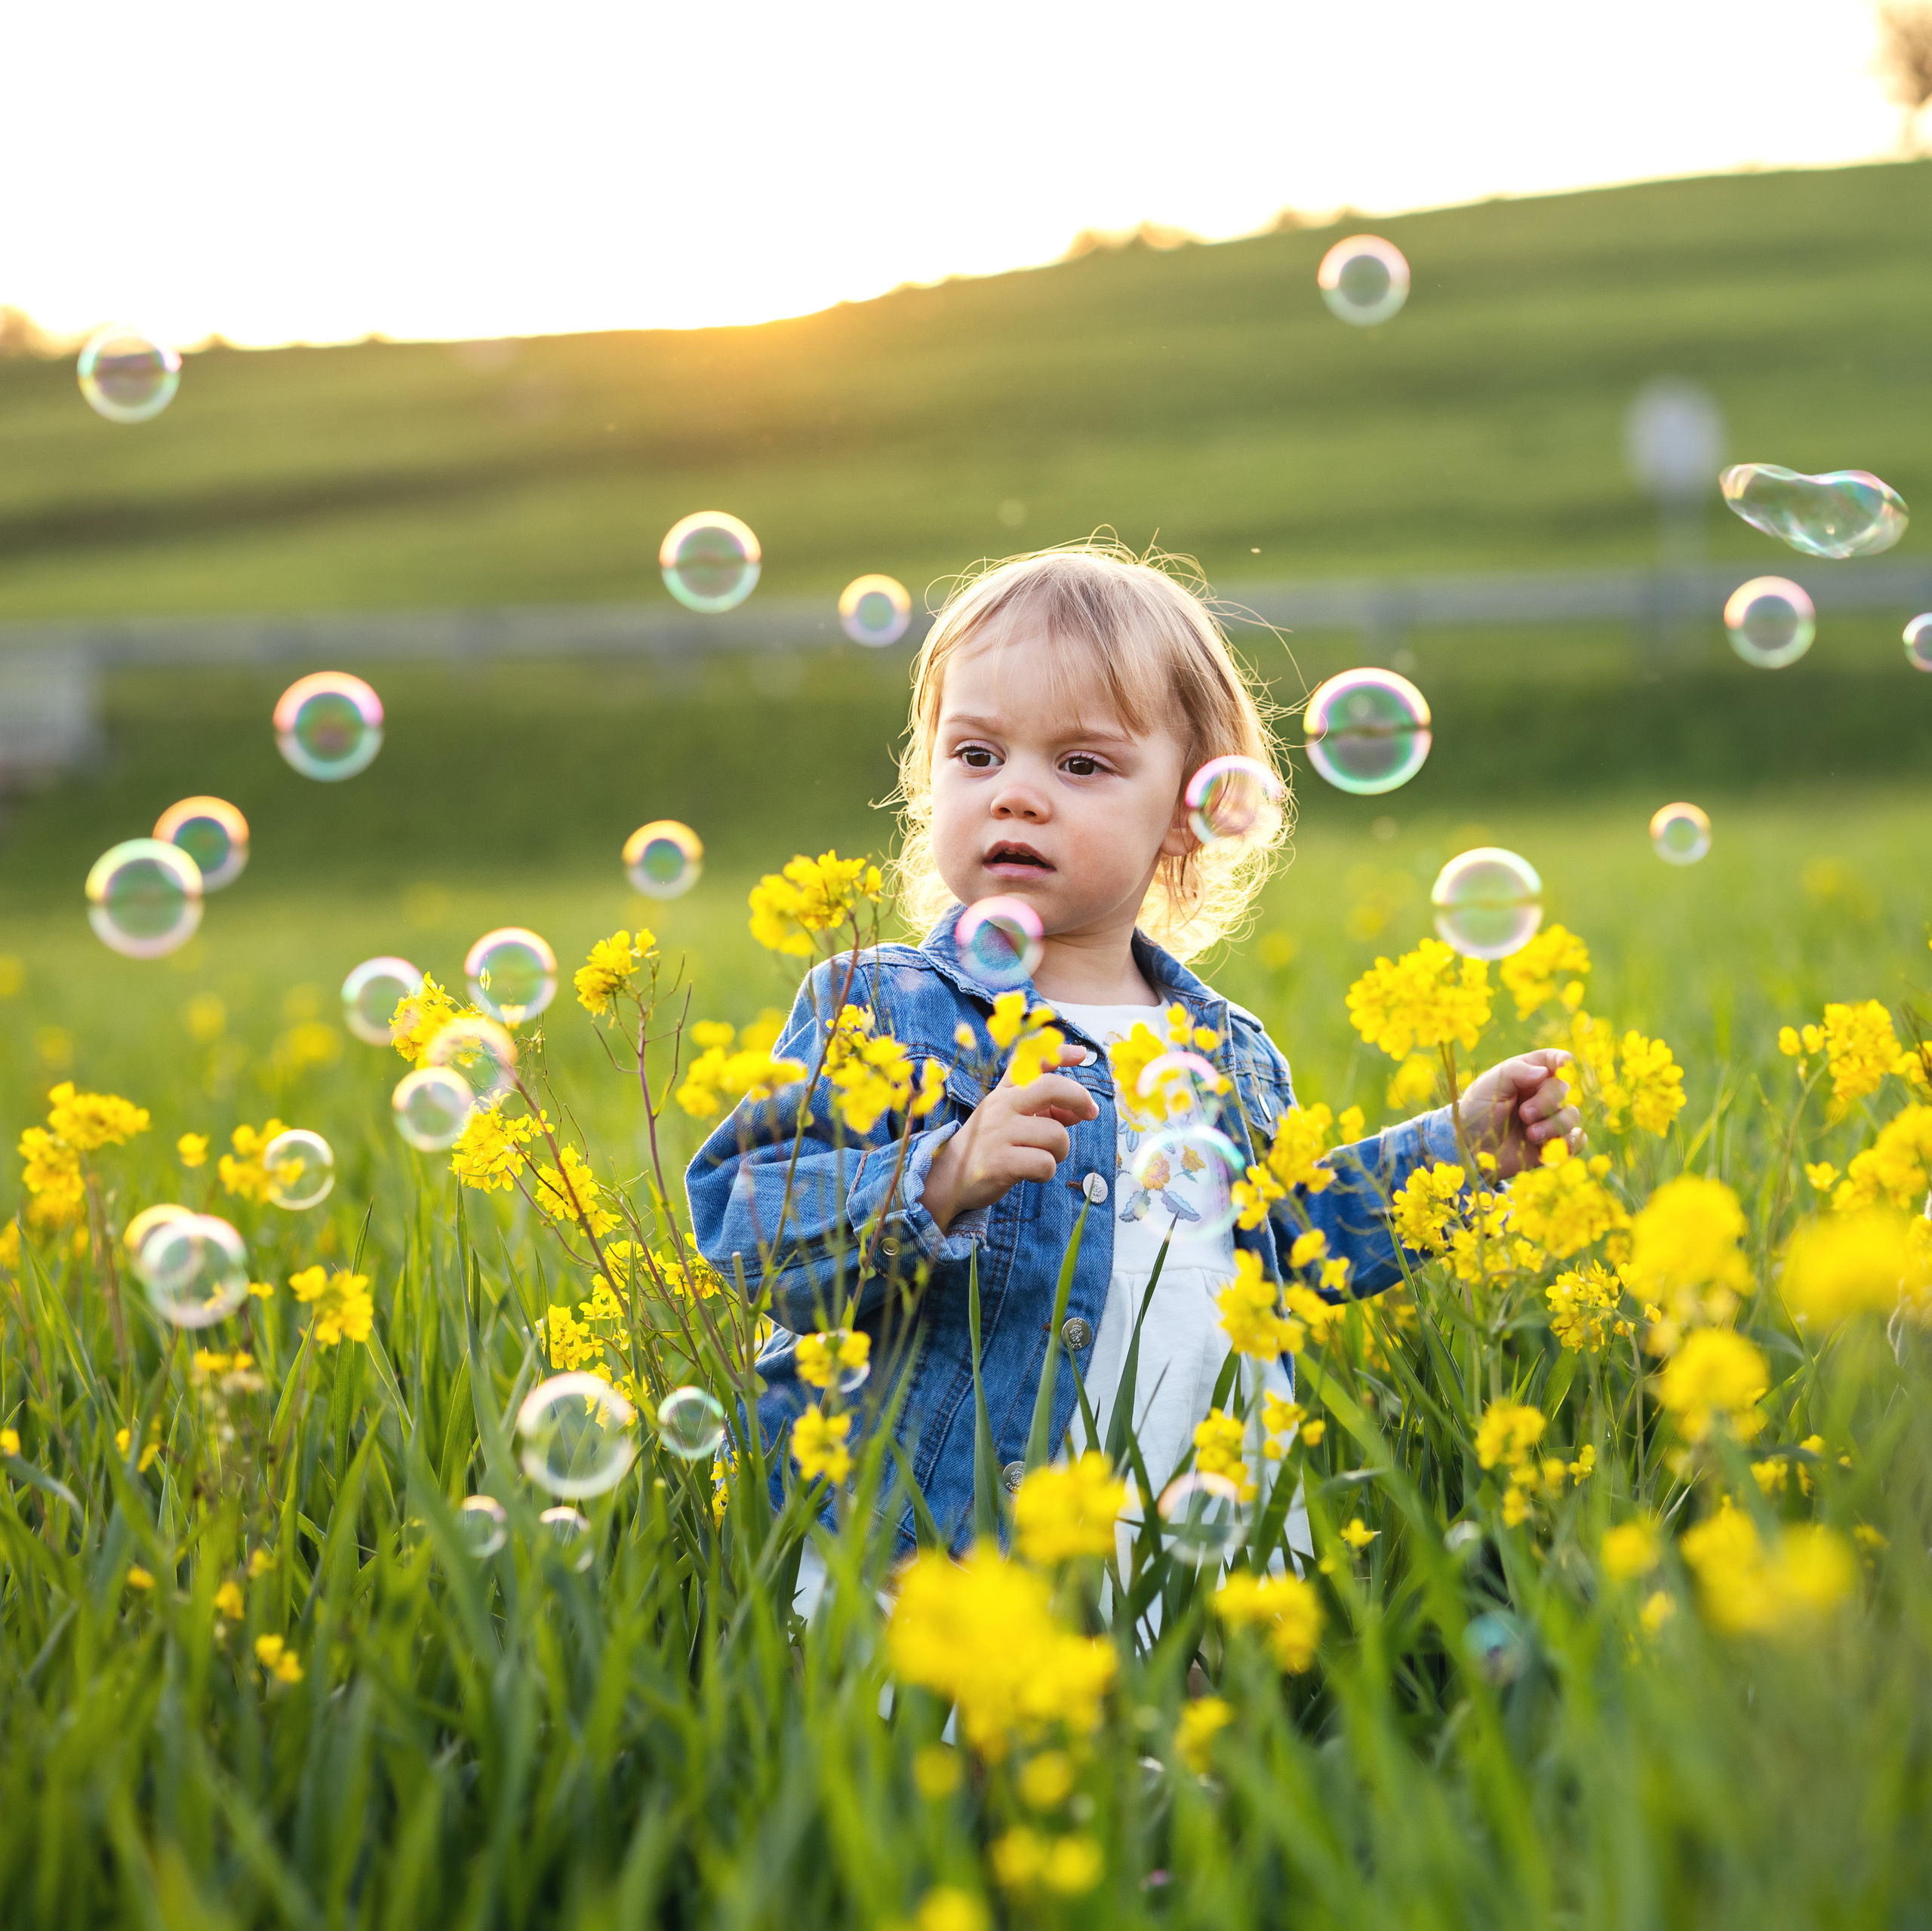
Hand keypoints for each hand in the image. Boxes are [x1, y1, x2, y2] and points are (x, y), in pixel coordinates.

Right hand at [921, 1045, 1097, 1233]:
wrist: (949, 1177)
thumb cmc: (990, 1146)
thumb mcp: (1013, 1119)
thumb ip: (1047, 1111)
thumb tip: (1082, 1110)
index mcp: (1004, 1092)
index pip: (1030, 1061)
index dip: (1059, 1052)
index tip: (1083, 1054)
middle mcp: (1001, 1106)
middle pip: (1051, 1087)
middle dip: (1079, 1098)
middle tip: (1090, 1113)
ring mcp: (999, 1132)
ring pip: (1056, 1134)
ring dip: (1060, 1151)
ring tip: (1044, 1157)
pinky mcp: (999, 1161)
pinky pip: (1045, 1163)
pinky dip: (1047, 1172)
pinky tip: (1033, 1173)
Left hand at [1456, 1049, 1582, 1178]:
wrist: (1470, 1149)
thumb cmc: (1476, 1112)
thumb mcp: (1488, 1085)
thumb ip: (1516, 1072)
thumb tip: (1545, 1072)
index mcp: (1527, 1075)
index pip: (1553, 1060)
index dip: (1563, 1061)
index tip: (1564, 1065)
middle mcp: (1541, 1095)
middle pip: (1565, 1089)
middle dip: (1548, 1101)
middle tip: (1524, 1113)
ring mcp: (1549, 1120)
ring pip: (1572, 1115)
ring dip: (1553, 1125)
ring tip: (1530, 1134)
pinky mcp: (1554, 1144)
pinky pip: (1578, 1140)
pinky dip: (1568, 1143)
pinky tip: (1546, 1146)